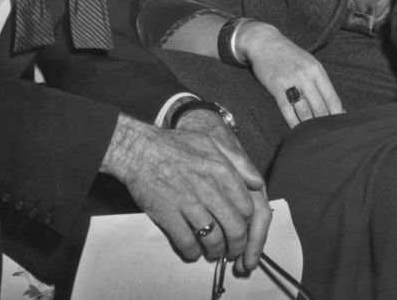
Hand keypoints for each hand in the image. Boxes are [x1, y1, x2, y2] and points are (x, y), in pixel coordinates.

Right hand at [102, 113, 271, 270]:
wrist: (139, 150)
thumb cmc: (176, 145)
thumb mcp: (212, 143)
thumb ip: (238, 163)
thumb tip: (257, 183)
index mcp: (222, 170)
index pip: (248, 207)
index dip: (249, 224)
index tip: (243, 229)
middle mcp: (209, 188)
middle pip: (235, 228)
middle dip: (237, 245)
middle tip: (233, 249)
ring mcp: (188, 203)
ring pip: (213, 239)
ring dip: (216, 251)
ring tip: (214, 252)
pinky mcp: (167, 215)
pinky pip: (187, 243)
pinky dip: (192, 252)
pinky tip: (192, 251)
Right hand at [239, 22, 342, 127]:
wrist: (265, 43)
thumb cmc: (290, 56)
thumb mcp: (310, 64)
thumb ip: (320, 83)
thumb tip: (335, 105)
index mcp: (317, 70)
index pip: (332, 98)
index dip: (337, 115)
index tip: (340, 127)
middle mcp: (306, 76)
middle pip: (320, 107)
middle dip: (325, 124)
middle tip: (328, 136)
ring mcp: (291, 81)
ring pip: (305, 111)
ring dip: (310, 126)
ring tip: (314, 137)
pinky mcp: (276, 87)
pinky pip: (287, 110)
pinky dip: (293, 123)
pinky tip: (297, 131)